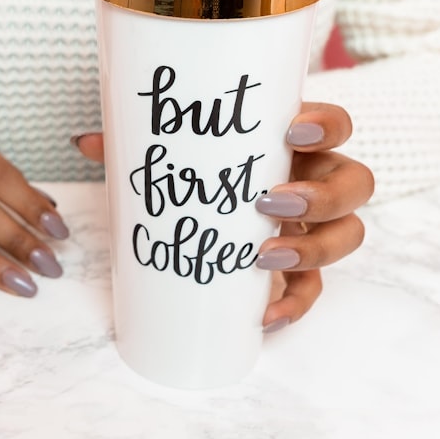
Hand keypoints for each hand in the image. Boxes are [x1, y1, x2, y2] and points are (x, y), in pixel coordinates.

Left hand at [73, 102, 373, 329]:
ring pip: (347, 236)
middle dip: (323, 195)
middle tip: (270, 203)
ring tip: (263, 257)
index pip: (334, 125)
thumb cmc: (197, 179)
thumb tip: (84, 142)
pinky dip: (294, 304)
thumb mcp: (171, 161)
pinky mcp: (300, 272)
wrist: (203, 224)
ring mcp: (313, 229)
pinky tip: (264, 314)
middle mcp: (315, 182)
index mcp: (291, 144)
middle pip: (355, 184)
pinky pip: (313, 291)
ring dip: (314, 248)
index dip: (326, 124)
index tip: (289, 128)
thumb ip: (133, 146)